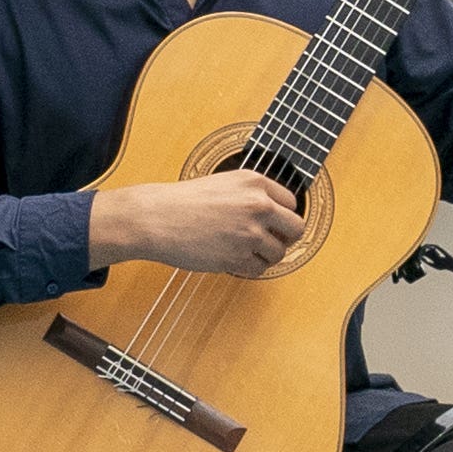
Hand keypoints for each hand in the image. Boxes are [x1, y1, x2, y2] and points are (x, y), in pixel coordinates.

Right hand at [103, 167, 305, 280]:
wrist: (155, 217)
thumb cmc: (182, 201)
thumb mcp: (224, 183)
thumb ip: (253, 195)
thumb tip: (278, 216)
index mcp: (254, 182)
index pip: (292, 203)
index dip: (282, 216)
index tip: (272, 223)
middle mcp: (257, 205)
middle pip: (296, 228)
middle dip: (284, 237)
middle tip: (268, 240)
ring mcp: (249, 232)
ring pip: (279, 252)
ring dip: (265, 255)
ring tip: (244, 250)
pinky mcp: (237, 256)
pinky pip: (259, 269)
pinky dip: (249, 268)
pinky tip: (233, 258)